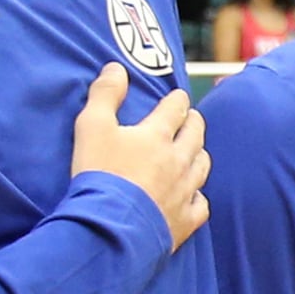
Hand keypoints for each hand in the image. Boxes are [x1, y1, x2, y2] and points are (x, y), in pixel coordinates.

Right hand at [72, 64, 208, 248]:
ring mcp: (185, 191)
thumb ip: (104, 95)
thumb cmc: (99, 174)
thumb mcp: (92, 127)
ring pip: (202, 166)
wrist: (110, 226)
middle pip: (196, 135)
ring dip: (199, 154)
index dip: (177, 100)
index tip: (179, 96)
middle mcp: (178, 161)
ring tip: (195, 151)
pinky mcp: (185, 220)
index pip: (175, 109)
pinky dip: (198, 196)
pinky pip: (201, 204)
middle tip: (192, 118)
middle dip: (194, 122)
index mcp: (157, 136)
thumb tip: (117, 67)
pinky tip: (193, 195)